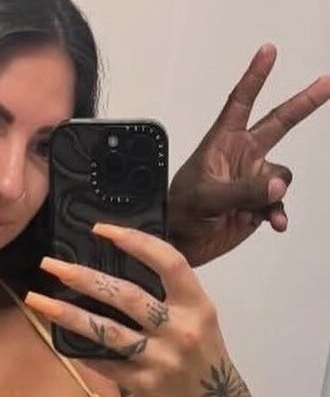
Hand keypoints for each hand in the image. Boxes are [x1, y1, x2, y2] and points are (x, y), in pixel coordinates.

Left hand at [25, 224, 251, 396]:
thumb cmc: (204, 358)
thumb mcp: (199, 320)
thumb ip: (170, 297)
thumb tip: (118, 269)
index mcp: (198, 305)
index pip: (169, 261)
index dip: (135, 241)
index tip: (100, 229)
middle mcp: (181, 329)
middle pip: (128, 295)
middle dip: (85, 277)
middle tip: (51, 265)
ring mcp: (163, 359)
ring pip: (109, 331)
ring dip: (69, 315)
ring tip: (38, 301)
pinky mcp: (146, 385)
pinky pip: (107, 364)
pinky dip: (84, 352)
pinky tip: (61, 341)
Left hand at [168, 44, 329, 266]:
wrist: (181, 245)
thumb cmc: (181, 213)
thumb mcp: (207, 197)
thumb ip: (244, 190)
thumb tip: (277, 186)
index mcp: (223, 143)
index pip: (241, 102)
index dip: (255, 76)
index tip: (268, 52)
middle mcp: (242, 156)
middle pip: (279, 122)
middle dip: (304, 103)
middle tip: (327, 83)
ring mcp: (252, 180)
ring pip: (281, 176)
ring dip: (275, 192)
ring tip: (256, 209)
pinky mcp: (258, 203)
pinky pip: (279, 204)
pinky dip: (279, 213)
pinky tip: (276, 223)